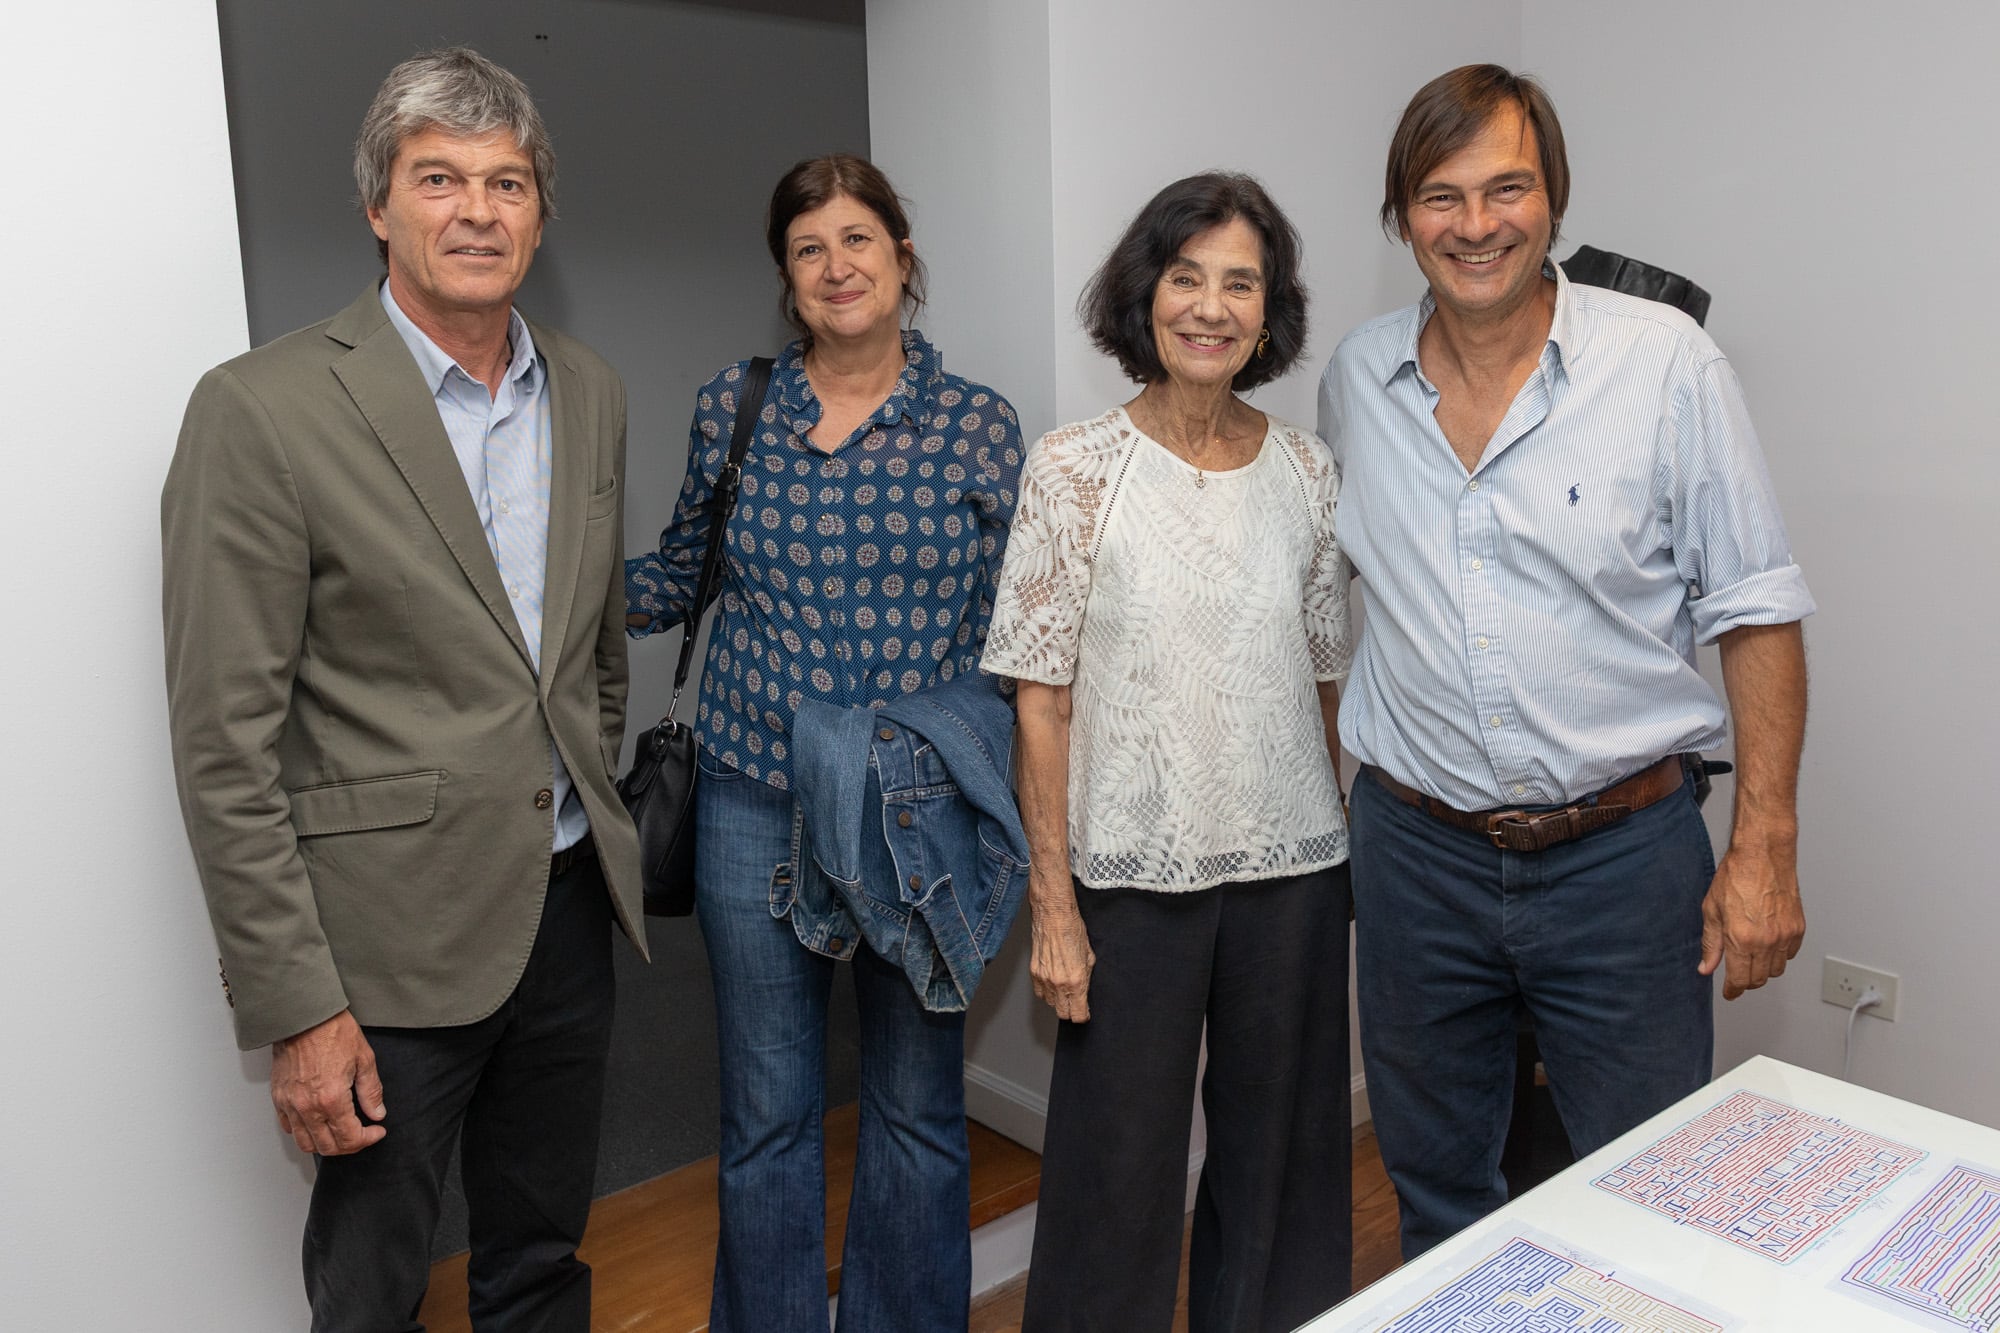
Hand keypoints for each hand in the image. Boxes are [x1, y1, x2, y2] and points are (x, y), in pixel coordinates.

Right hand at [270, 1010, 386, 1154]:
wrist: (303, 1016)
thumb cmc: (333, 1031)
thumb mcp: (364, 1059)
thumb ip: (371, 1091)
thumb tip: (377, 1113)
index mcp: (331, 1099)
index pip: (350, 1138)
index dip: (368, 1139)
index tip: (377, 1131)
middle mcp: (307, 1107)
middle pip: (327, 1147)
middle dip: (349, 1146)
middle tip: (363, 1135)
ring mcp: (289, 1104)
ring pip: (305, 1143)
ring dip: (326, 1144)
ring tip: (341, 1133)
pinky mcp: (278, 1098)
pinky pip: (289, 1127)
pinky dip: (304, 1132)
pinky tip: (319, 1122)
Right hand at [1029, 894, 1096, 1023]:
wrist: (1054, 916)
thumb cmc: (1073, 930)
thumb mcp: (1089, 956)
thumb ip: (1087, 977)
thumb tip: (1085, 991)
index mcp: (1076, 981)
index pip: (1077, 1015)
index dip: (1082, 1016)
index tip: (1084, 1013)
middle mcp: (1059, 983)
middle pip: (1063, 1013)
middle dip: (1070, 1011)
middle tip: (1075, 1003)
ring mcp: (1044, 979)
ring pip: (1050, 1004)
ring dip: (1058, 1001)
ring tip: (1064, 990)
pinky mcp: (1034, 972)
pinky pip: (1039, 992)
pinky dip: (1046, 992)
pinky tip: (1053, 983)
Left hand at [1699, 843, 1804, 999]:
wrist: (1763, 855)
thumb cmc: (1736, 876)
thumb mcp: (1711, 910)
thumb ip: (1710, 944)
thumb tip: (1707, 967)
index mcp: (1741, 939)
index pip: (1740, 979)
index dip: (1733, 990)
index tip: (1730, 993)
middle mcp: (1766, 941)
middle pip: (1760, 979)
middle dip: (1747, 981)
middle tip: (1737, 975)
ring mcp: (1785, 935)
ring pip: (1777, 969)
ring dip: (1764, 969)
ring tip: (1752, 957)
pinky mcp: (1798, 928)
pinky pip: (1790, 954)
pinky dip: (1780, 955)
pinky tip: (1768, 944)